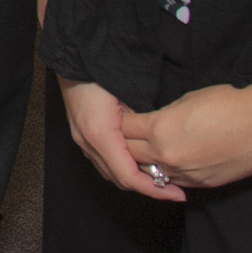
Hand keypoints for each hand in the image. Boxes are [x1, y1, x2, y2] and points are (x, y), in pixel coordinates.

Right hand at [58, 76, 182, 201]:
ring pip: (110, 173)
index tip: (176, 194)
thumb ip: (144, 126)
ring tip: (159, 179)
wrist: (74, 58)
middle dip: (147, 188)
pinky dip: (122, 169)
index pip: (129, 176)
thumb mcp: (131, 97)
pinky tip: (138, 165)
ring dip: (134, 180)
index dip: (154, 189)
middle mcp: (88, 142)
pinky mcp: (82, 136)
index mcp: (101, 134)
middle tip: (173, 190)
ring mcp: (82, 140)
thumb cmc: (102, 72)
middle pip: (120, 180)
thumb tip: (163, 147)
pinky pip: (104, 162)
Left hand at [117, 82, 251, 193]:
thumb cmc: (228, 104)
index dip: (118, 122)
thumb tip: (154, 122)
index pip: (122, 129)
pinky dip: (166, 174)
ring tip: (139, 153)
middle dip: (122, 144)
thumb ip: (164, 115)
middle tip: (120, 137)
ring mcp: (184, 173)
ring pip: (149, 172)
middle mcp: (166, 155)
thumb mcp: (186, 100)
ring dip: (143, 163)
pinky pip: (173, 181)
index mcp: (158, 129)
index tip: (116, 117)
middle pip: (129, 153)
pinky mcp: (201, 184)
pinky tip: (166, 165)